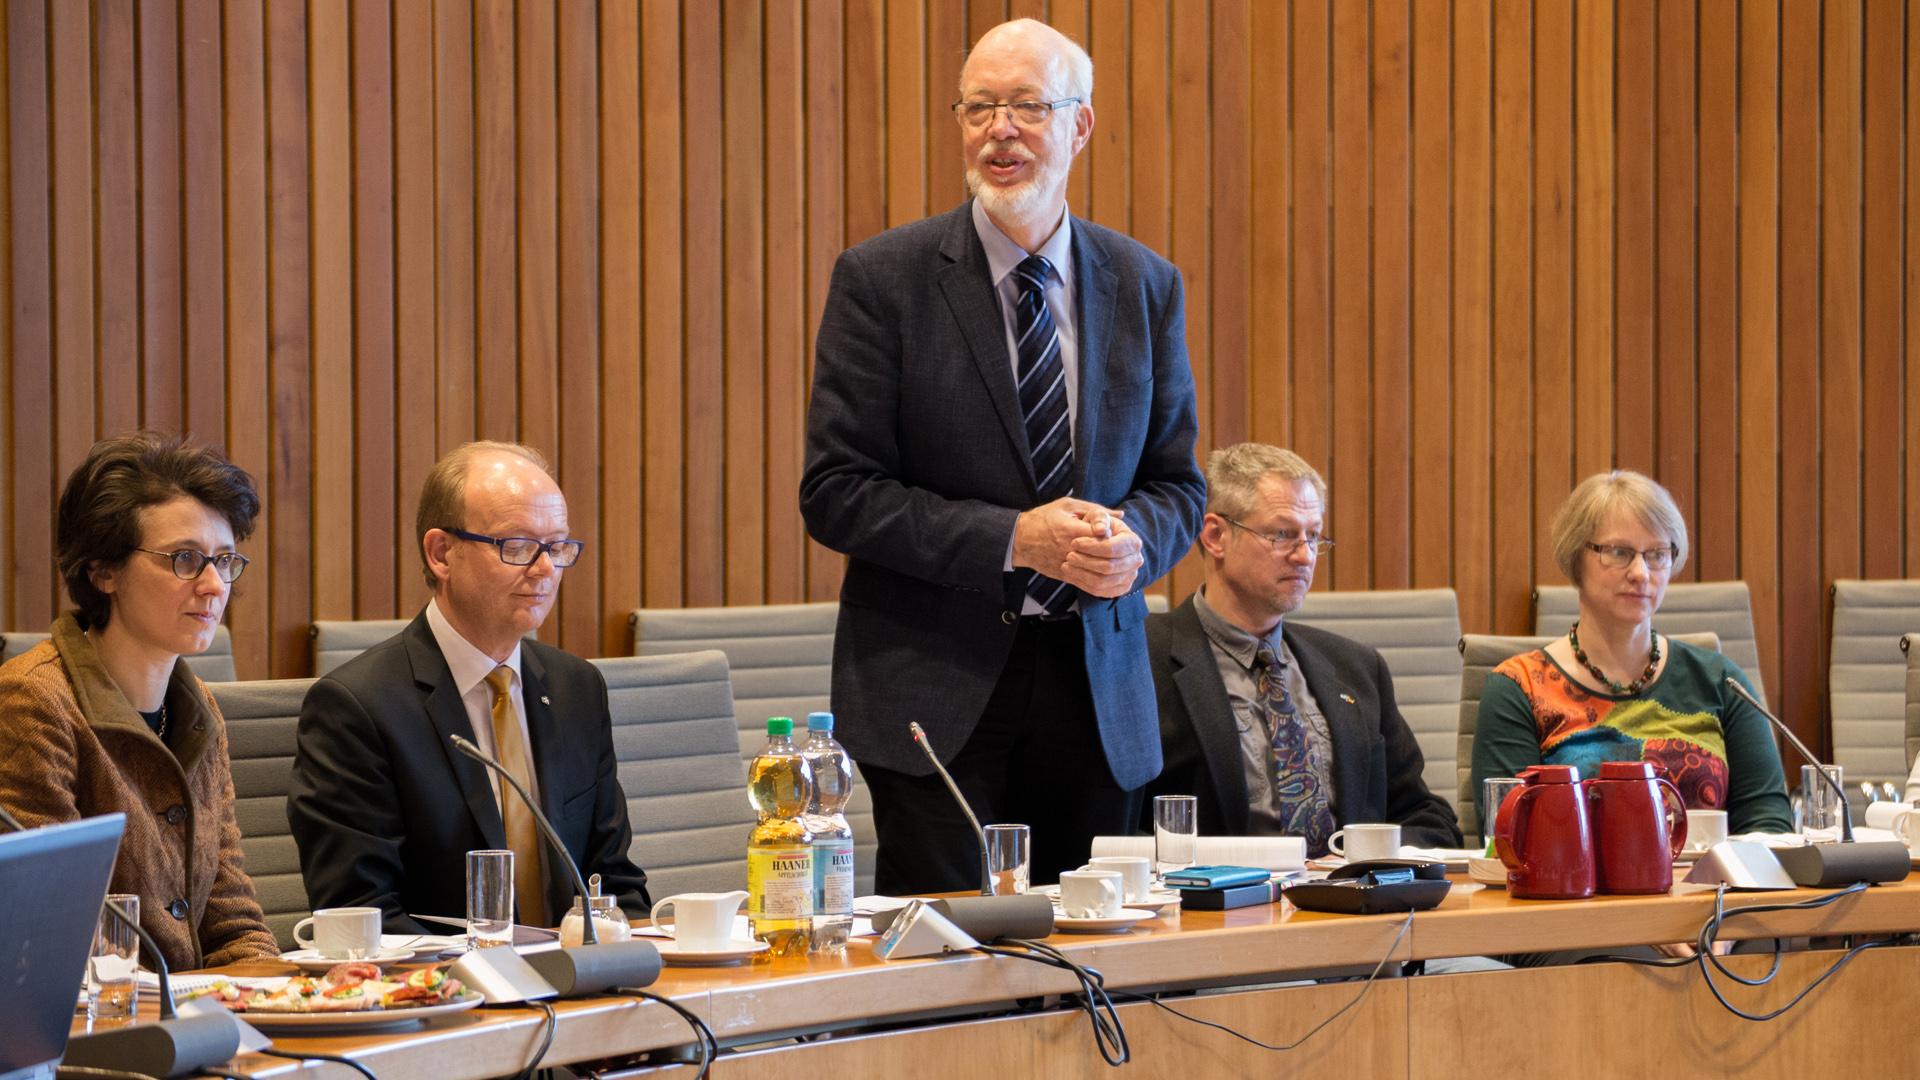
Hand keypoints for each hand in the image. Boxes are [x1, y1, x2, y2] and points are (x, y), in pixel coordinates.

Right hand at [1012, 498, 1142, 597]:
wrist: (1020, 539)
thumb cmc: (1044, 518)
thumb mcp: (1068, 505)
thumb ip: (1095, 511)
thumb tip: (1120, 514)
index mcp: (1073, 531)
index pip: (1104, 538)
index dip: (1116, 538)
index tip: (1117, 533)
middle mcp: (1071, 552)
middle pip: (1106, 562)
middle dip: (1122, 559)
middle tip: (1131, 553)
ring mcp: (1069, 567)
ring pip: (1101, 579)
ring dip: (1118, 575)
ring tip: (1127, 567)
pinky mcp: (1067, 578)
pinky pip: (1092, 588)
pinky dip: (1109, 588)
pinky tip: (1118, 580)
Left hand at [1062, 515, 1142, 597]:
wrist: (1102, 543)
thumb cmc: (1099, 527)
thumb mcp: (1098, 516)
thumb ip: (1099, 518)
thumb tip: (1100, 530)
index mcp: (1133, 542)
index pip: (1112, 548)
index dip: (1091, 547)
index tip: (1074, 543)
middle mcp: (1136, 561)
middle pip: (1108, 567)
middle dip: (1085, 561)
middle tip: (1069, 555)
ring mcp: (1129, 577)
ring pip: (1102, 581)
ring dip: (1081, 574)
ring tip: (1066, 565)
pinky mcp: (1120, 589)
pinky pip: (1100, 592)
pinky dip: (1083, 584)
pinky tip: (1072, 574)